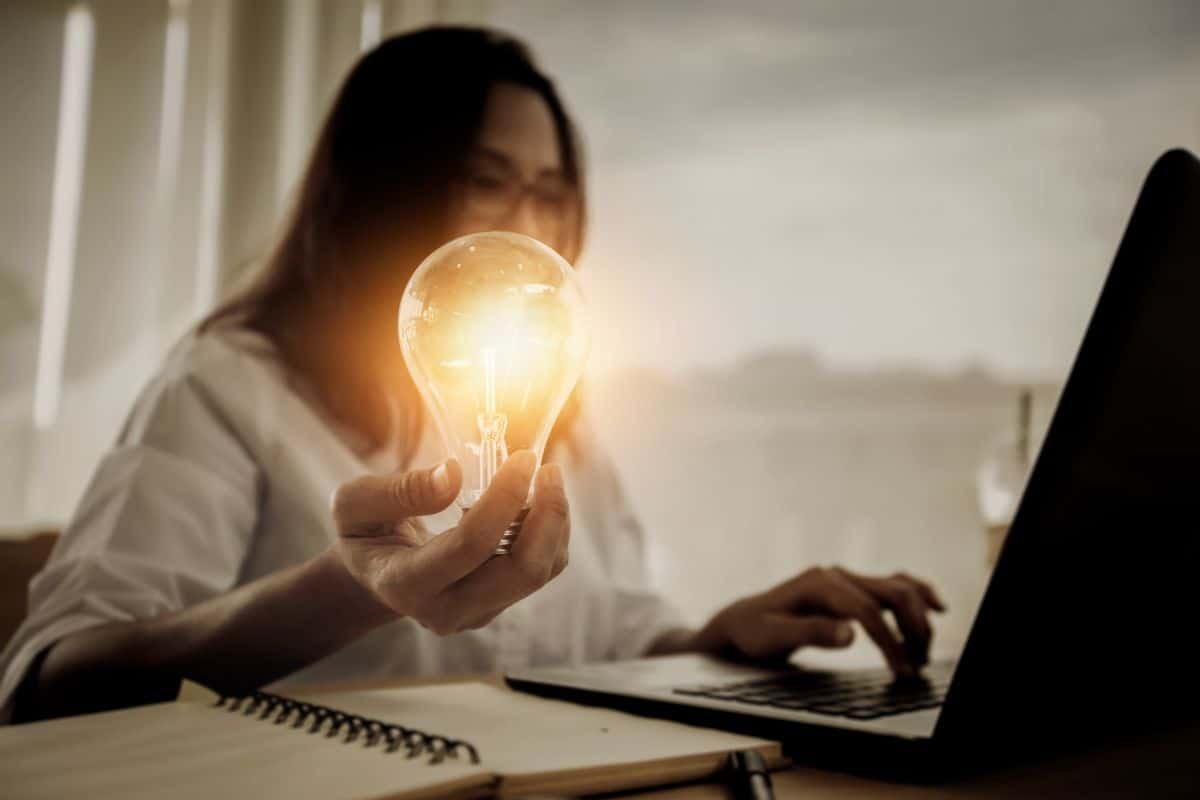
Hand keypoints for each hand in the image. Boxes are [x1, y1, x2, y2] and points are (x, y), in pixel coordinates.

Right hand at [329, 450, 569, 634]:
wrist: (373, 573)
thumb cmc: (364, 532)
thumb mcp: (356, 504)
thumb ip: (400, 490)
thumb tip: (452, 474)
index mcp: (405, 584)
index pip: (470, 545)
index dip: (504, 498)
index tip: (522, 458)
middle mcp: (446, 609)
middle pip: (521, 572)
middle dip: (547, 516)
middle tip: (548, 468)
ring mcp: (476, 613)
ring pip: (539, 573)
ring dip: (555, 522)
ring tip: (547, 478)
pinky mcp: (496, 605)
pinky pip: (542, 571)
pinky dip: (551, 533)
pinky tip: (538, 501)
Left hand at [690, 566, 945, 676]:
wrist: (742, 621)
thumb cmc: (754, 631)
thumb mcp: (773, 637)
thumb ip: (811, 633)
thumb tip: (851, 633)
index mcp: (819, 583)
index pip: (867, 611)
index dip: (889, 641)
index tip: (902, 671)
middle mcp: (836, 575)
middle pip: (892, 593)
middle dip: (913, 629)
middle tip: (915, 667)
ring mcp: (845, 578)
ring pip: (897, 588)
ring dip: (918, 618)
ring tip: (921, 655)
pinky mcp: (850, 588)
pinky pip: (892, 585)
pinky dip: (917, 594)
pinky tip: (936, 606)